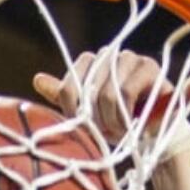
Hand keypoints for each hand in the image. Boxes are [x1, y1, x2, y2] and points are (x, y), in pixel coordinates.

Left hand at [34, 50, 175, 141]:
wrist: (151, 134)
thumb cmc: (118, 122)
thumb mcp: (87, 113)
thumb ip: (65, 96)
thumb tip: (37, 79)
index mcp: (91, 62)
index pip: (71, 80)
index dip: (72, 108)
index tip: (81, 126)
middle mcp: (109, 54)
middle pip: (87, 88)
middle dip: (93, 118)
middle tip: (103, 132)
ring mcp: (130, 58)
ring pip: (106, 93)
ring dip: (110, 120)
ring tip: (118, 131)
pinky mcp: (149, 67)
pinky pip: (126, 92)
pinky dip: (125, 116)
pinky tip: (130, 126)